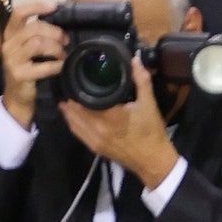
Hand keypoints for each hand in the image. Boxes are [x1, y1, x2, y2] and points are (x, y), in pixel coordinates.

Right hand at [0, 0, 67, 128]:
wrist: (17, 98)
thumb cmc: (27, 70)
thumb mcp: (28, 50)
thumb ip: (38, 36)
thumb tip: (62, 25)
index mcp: (10, 34)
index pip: (19, 13)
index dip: (36, 6)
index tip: (54, 5)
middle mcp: (8, 44)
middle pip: (33, 28)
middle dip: (54, 32)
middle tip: (65, 40)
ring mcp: (12, 60)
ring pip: (37, 44)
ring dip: (55, 48)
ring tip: (62, 54)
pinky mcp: (20, 75)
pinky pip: (42, 66)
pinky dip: (56, 65)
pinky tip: (62, 67)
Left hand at [61, 56, 179, 190]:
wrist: (154, 162)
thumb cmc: (152, 133)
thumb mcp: (149, 105)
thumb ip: (141, 80)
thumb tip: (135, 60)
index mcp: (109, 116)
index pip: (83, 99)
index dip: (76, 88)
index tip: (73, 77)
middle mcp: (97, 129)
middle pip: (74, 110)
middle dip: (71, 98)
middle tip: (70, 85)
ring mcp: (95, 140)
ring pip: (73, 122)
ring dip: (69, 111)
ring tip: (68, 98)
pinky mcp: (96, 148)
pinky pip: (78, 133)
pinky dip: (73, 123)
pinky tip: (72, 116)